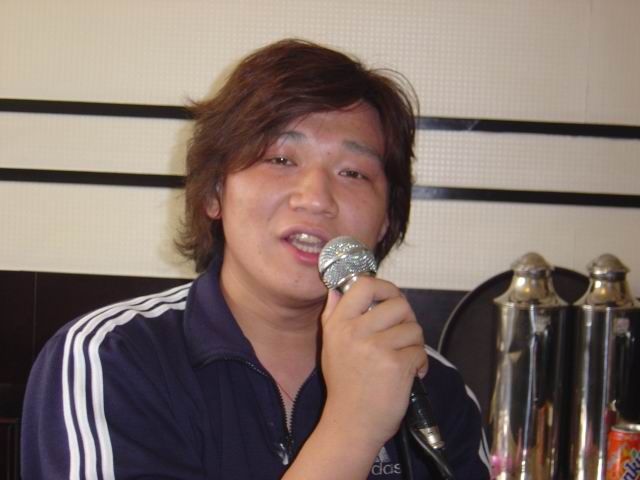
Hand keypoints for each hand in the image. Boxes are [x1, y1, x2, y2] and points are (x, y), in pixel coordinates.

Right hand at [318, 276, 427, 451]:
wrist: (351, 423)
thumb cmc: (344, 387)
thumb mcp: (330, 347)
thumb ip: (332, 316)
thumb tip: (336, 291)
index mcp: (339, 324)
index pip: (364, 285)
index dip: (385, 287)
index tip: (390, 299)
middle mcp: (355, 331)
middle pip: (398, 304)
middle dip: (407, 320)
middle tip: (402, 336)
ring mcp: (376, 347)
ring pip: (414, 329)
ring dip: (415, 345)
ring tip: (403, 359)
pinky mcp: (396, 364)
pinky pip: (420, 351)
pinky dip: (420, 363)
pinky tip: (409, 374)